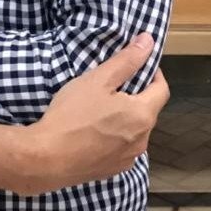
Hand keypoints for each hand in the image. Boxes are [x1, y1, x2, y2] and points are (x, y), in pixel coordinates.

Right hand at [0, 33, 168, 195]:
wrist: (48, 158)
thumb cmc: (73, 114)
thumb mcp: (98, 80)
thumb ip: (126, 61)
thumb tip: (148, 41)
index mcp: (143, 115)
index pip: (162, 89)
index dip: (153, 73)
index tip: (137, 64)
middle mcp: (143, 139)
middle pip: (148, 110)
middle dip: (136, 95)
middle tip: (111, 84)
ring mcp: (129, 158)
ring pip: (135, 130)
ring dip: (126, 116)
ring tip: (100, 107)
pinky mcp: (115, 170)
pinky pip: (123, 147)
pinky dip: (116, 135)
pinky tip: (94, 131)